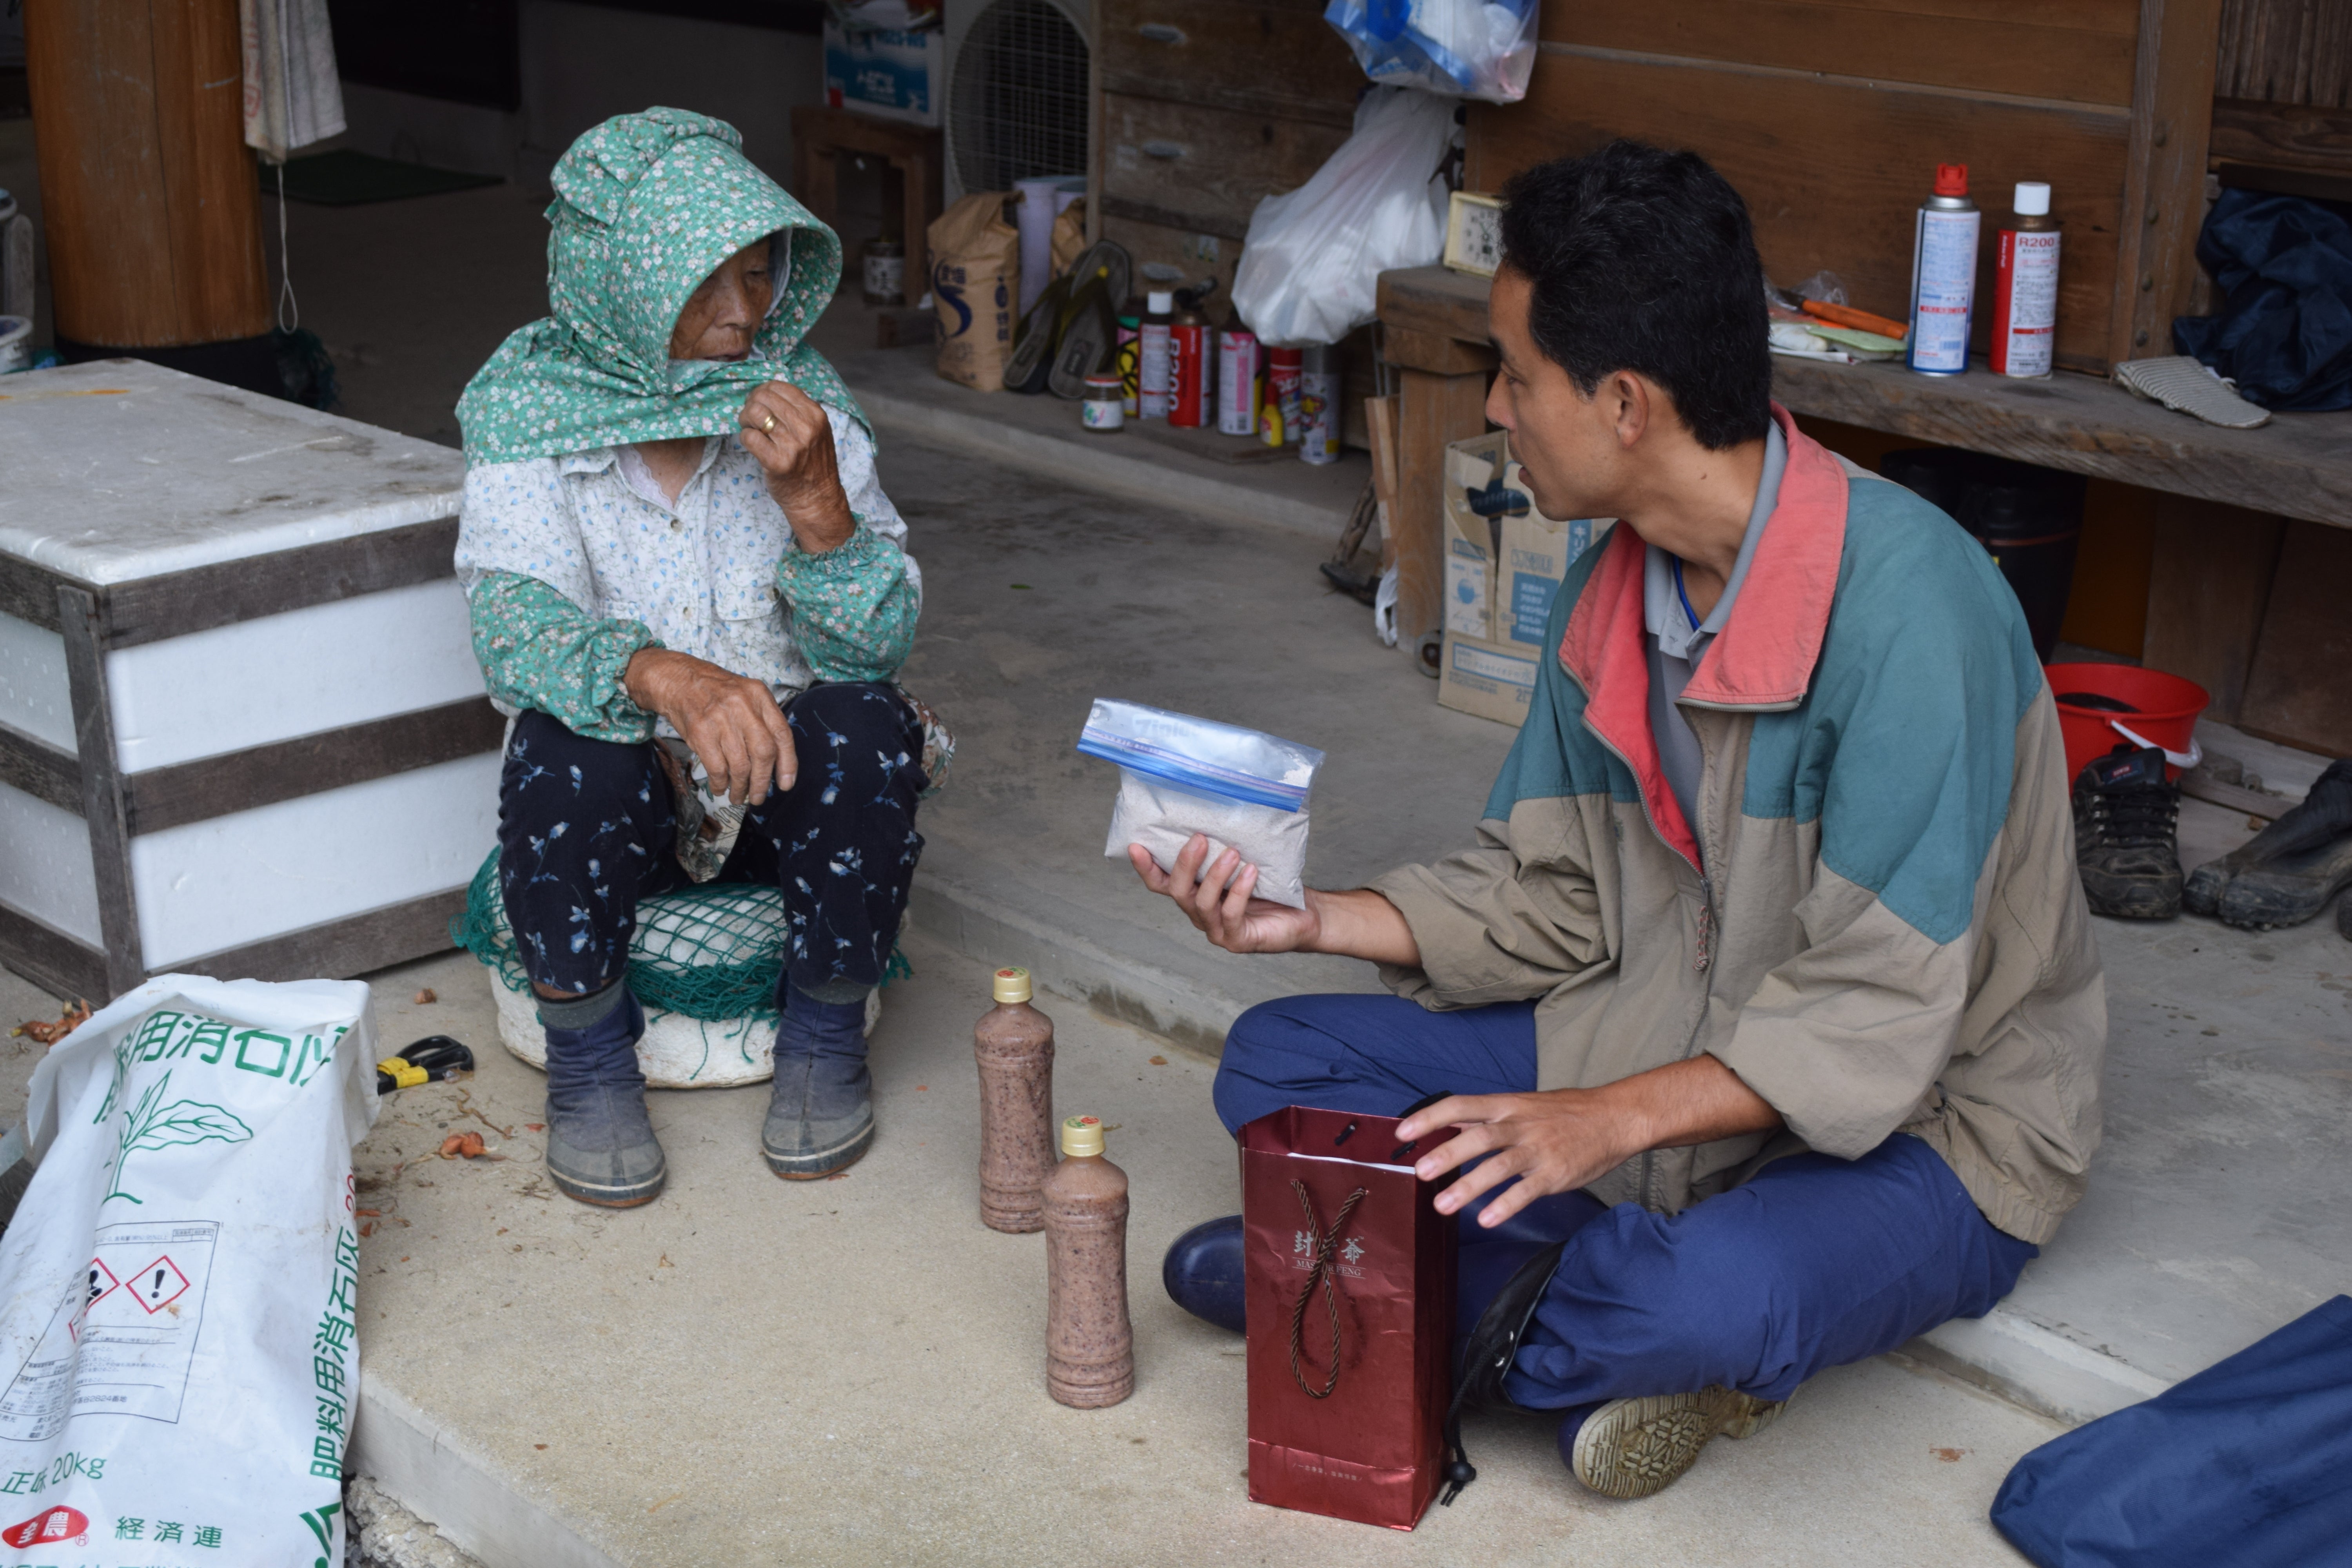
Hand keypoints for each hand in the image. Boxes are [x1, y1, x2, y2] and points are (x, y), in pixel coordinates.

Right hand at [622, 648, 796, 805]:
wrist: (678, 680)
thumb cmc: (717, 693)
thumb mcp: (746, 696)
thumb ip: (763, 721)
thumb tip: (777, 764)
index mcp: (759, 696)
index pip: (782, 734)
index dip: (788, 764)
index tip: (786, 784)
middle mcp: (743, 706)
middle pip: (763, 753)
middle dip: (763, 781)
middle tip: (759, 797)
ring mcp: (721, 719)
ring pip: (740, 764)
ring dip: (740, 787)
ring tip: (738, 796)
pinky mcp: (700, 731)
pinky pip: (717, 767)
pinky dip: (720, 783)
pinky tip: (720, 787)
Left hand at [738, 382, 854, 551]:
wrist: (817, 499)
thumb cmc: (812, 464)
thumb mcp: (816, 431)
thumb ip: (798, 411)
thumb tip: (765, 391)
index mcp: (816, 415)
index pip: (780, 387)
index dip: (763, 391)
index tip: (759, 401)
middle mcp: (806, 428)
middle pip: (764, 397)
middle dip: (751, 404)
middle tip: (750, 417)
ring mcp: (792, 445)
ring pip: (754, 414)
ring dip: (745, 419)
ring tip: (750, 429)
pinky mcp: (777, 462)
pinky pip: (749, 437)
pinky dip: (745, 438)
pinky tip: (753, 445)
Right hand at [1128, 836, 1321, 953]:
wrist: (1304, 915)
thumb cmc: (1271, 887)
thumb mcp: (1242, 863)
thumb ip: (1222, 848)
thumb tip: (1212, 811)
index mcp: (1195, 894)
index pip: (1161, 884)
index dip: (1145, 868)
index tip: (1137, 846)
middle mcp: (1200, 914)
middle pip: (1178, 892)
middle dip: (1185, 864)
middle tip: (1200, 838)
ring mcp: (1217, 930)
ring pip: (1202, 903)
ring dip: (1215, 875)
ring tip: (1233, 853)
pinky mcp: (1238, 940)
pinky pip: (1231, 915)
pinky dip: (1239, 892)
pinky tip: (1251, 872)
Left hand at [1394, 1087, 1649, 1228]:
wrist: (1614, 1118)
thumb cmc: (1565, 1113)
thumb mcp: (1523, 1105)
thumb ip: (1487, 1118)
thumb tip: (1447, 1125)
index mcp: (1507, 1105)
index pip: (1461, 1105)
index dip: (1430, 1117)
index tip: (1403, 1131)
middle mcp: (1520, 1125)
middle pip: (1478, 1136)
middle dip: (1447, 1153)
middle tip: (1420, 1171)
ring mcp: (1539, 1149)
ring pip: (1500, 1165)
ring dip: (1470, 1186)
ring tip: (1443, 1205)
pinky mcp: (1556, 1173)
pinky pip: (1528, 1190)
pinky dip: (1507, 1204)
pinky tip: (1488, 1219)